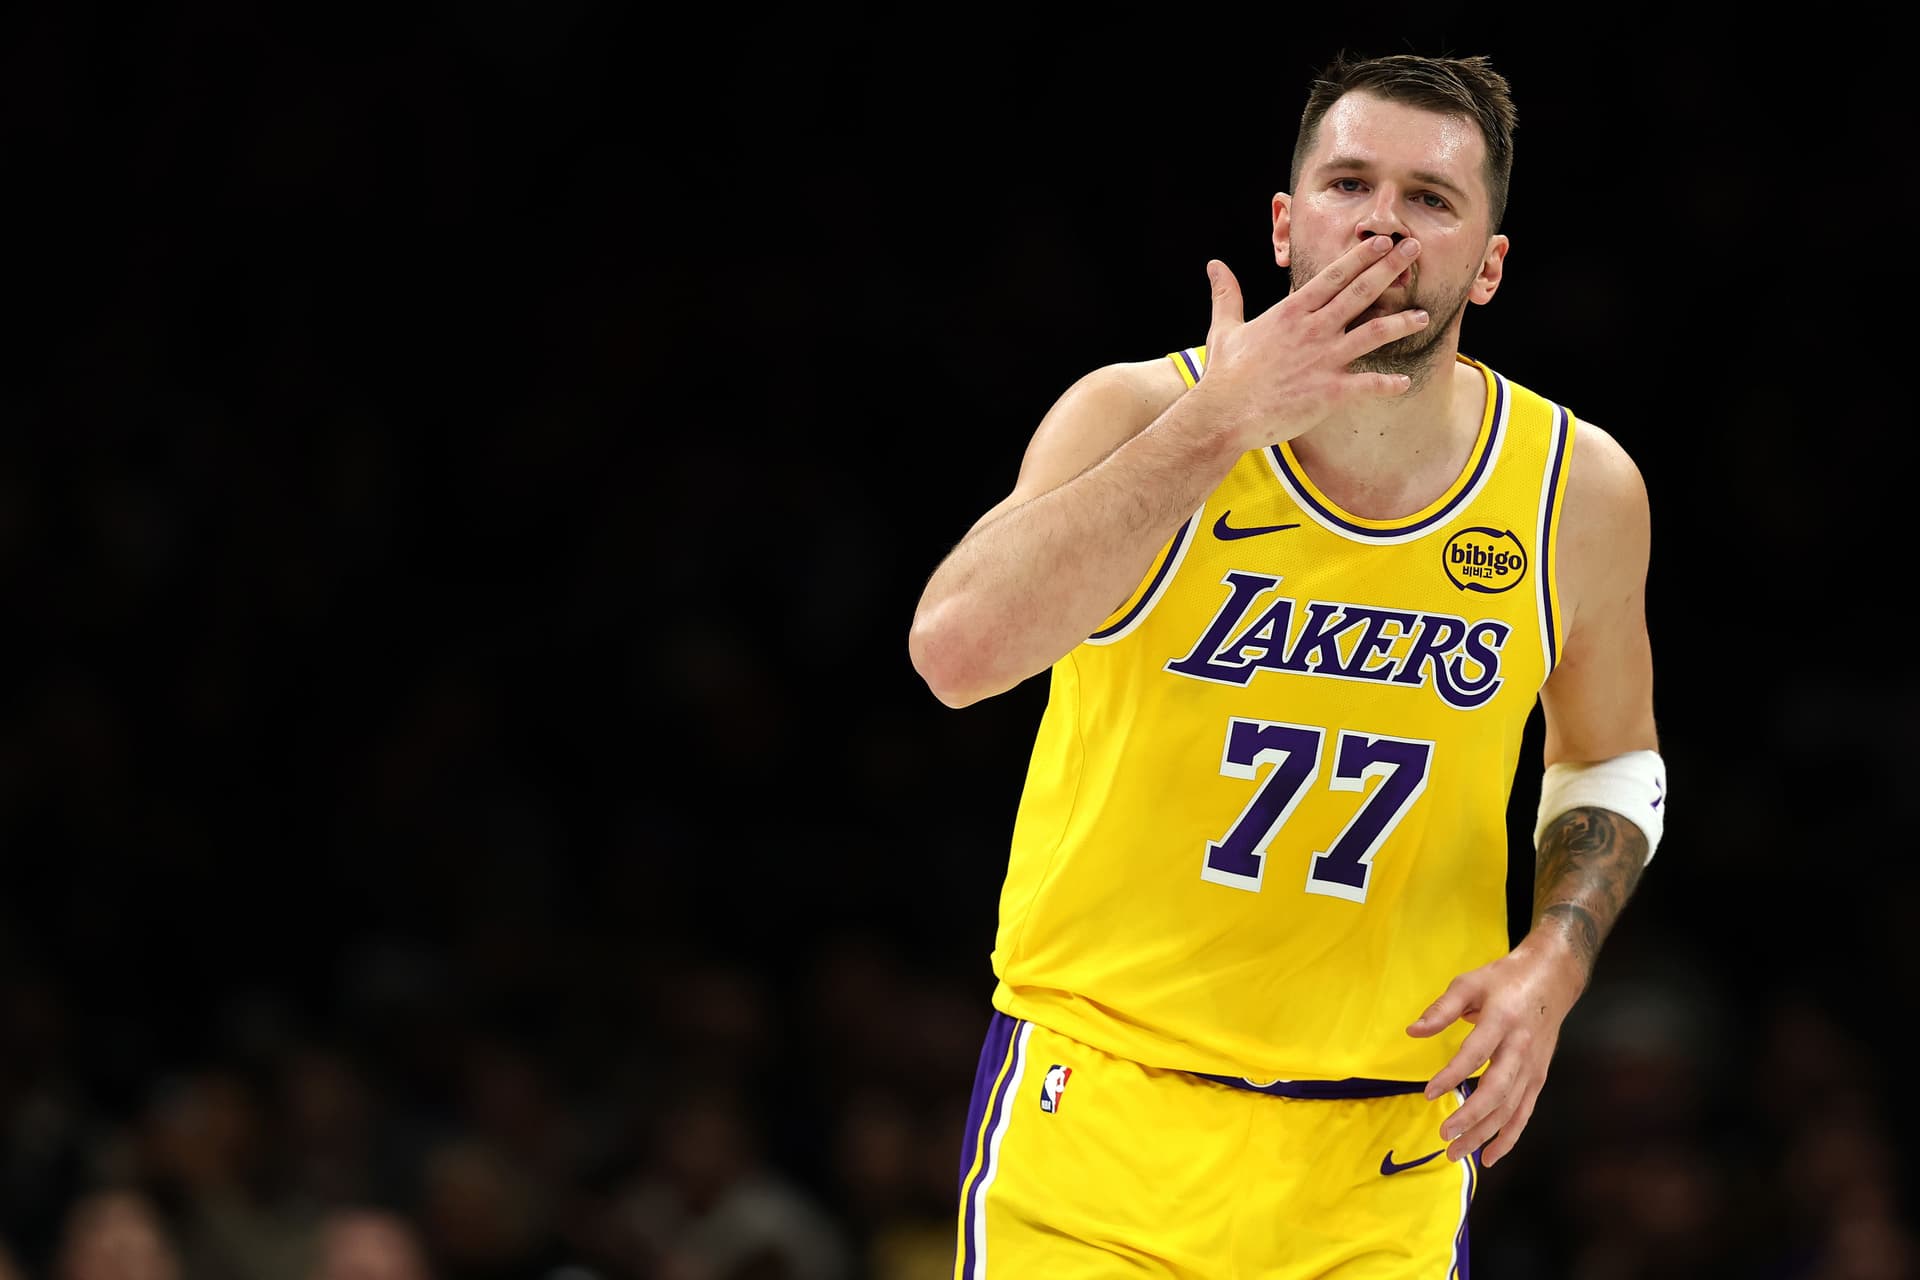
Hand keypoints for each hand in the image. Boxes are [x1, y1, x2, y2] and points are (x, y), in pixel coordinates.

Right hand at [1192, 236, 1428, 452]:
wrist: (1224, 414)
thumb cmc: (1224, 374)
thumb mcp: (1225, 328)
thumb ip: (1226, 295)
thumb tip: (1214, 266)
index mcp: (1291, 312)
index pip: (1333, 276)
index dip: (1361, 257)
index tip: (1383, 241)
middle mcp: (1312, 330)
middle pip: (1359, 292)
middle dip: (1389, 269)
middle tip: (1414, 250)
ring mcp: (1323, 360)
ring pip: (1372, 334)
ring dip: (1400, 323)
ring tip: (1423, 316)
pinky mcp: (1329, 391)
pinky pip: (1367, 384)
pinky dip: (1388, 384)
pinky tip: (1404, 382)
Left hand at [1405, 940, 1584, 1166]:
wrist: (1552, 979)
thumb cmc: (1504, 980)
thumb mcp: (1469, 983)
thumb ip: (1442, 1009)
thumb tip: (1413, 1032)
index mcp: (1501, 1021)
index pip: (1475, 1054)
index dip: (1452, 1076)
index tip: (1428, 1094)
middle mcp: (1520, 1048)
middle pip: (1497, 1090)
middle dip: (1471, 1117)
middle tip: (1444, 1135)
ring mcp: (1532, 1066)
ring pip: (1510, 1108)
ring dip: (1485, 1134)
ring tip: (1457, 1152)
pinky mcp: (1538, 1077)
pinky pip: (1524, 1113)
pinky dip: (1508, 1137)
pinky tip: (1489, 1155)